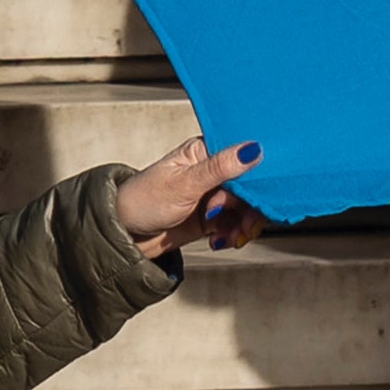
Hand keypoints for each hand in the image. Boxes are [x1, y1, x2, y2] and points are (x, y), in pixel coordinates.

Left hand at [115, 135, 266, 256]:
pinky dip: (233, 233)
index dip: (258, 174)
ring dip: (243, 224)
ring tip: (231, 237)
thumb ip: (220, 168)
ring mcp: (212, 195)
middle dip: (250, 207)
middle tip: (245, 225)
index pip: (243, 156)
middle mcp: (212, 171)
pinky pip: (234, 223)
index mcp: (204, 152)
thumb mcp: (184, 184)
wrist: (125, 235)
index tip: (264, 193)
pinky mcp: (211, 216)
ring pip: (244, 207)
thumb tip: (252, 148)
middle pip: (249, 185)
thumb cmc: (144, 200)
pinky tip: (220, 240)